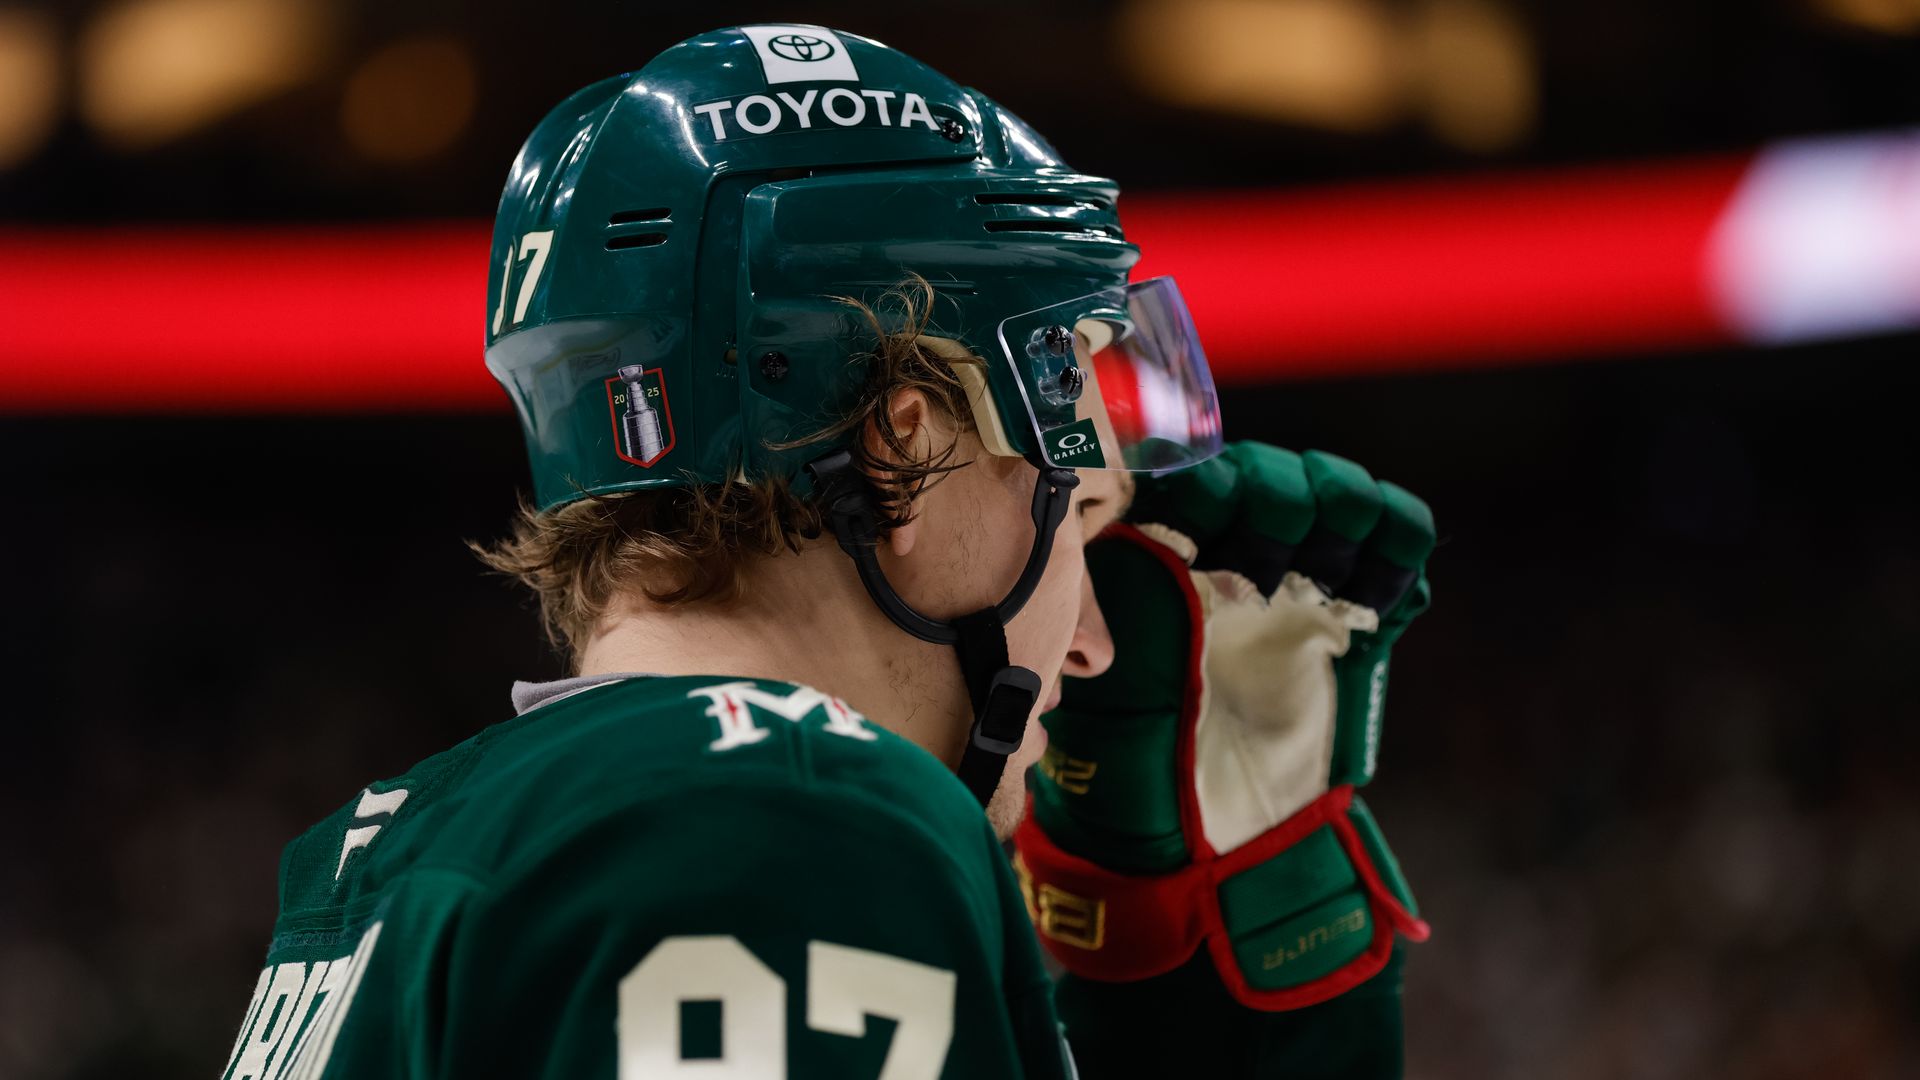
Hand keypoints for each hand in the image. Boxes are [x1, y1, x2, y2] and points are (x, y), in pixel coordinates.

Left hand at [1013, 442, 1433, 1009]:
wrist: (1210, 849)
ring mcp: (1296, 586)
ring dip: (1340, 506)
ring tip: (1325, 568)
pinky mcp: (1356, 619)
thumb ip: (1139, 606)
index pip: (1185, 476)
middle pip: (1266, 474)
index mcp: (1157, 563)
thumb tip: (1163, 536)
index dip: (1203, 479)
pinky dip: (1397, 540)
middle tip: (1262, 566)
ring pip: (1334, 494)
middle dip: (1272, 497)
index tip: (1204, 516)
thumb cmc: (1136, 769)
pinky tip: (1375, 587)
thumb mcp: (1117, 684)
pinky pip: (1395, 542)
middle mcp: (1227, 562)